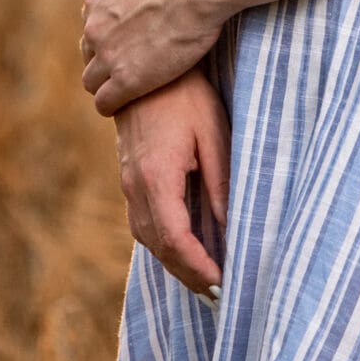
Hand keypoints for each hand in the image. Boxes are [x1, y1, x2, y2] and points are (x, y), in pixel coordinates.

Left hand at [80, 0, 221, 116]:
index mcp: (97, 1)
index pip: (91, 28)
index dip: (108, 38)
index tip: (126, 44)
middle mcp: (95, 29)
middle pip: (88, 55)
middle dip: (104, 62)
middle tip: (129, 66)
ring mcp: (108, 56)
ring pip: (91, 82)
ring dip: (105, 86)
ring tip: (126, 90)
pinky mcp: (126, 80)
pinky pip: (104, 103)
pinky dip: (113, 106)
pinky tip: (126, 104)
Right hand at [114, 66, 231, 296]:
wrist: (141, 64)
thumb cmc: (186, 95)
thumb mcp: (212, 134)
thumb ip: (220, 183)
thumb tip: (232, 227)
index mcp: (156, 178)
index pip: (176, 240)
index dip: (199, 267)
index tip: (223, 285)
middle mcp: (135, 186)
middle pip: (159, 247)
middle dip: (188, 274)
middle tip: (220, 296)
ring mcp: (128, 181)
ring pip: (147, 237)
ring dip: (174, 262)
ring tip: (204, 279)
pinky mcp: (129, 175)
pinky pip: (143, 221)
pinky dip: (163, 242)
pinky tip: (183, 247)